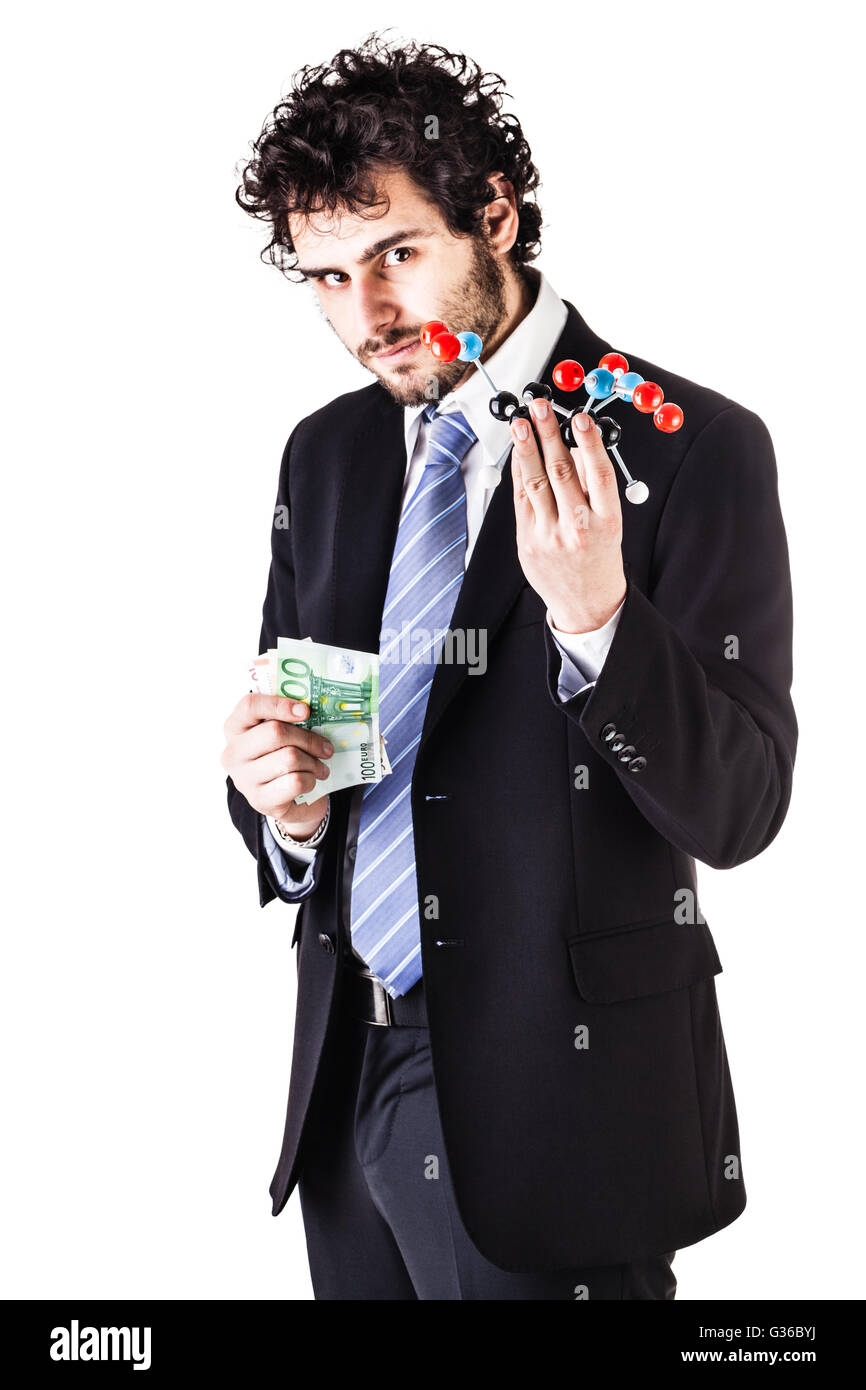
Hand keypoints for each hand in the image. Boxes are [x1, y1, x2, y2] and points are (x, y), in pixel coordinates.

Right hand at [221, 693, 331, 836]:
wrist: (287, 799)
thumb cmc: (283, 758)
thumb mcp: (282, 734)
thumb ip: (290, 719)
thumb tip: (310, 711)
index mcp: (235, 728)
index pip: (250, 706)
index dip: (279, 704)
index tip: (306, 711)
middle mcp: (233, 753)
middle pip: (275, 732)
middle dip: (308, 739)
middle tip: (326, 747)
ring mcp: (243, 778)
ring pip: (289, 758)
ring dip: (314, 762)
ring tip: (321, 767)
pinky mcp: (259, 800)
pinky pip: (295, 781)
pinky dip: (310, 780)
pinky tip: (311, 781)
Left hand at [509, 398, 626, 632]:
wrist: (587, 604)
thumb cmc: (600, 555)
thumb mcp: (611, 522)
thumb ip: (593, 486)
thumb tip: (574, 443)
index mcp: (607, 521)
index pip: (599, 474)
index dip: (589, 443)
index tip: (580, 418)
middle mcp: (578, 529)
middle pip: (561, 472)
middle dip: (549, 434)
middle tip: (540, 407)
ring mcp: (549, 537)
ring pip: (535, 483)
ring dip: (526, 448)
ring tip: (520, 423)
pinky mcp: (527, 543)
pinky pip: (521, 500)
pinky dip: (519, 472)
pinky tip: (518, 452)